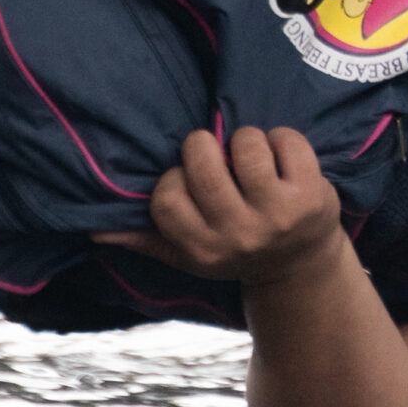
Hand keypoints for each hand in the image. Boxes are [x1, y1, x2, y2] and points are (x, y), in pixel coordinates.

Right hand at [93, 127, 346, 288]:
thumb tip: (95, 229)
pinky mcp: (312, 195)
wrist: (301, 269)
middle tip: (216, 156)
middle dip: (204, 147)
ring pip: (246, 145)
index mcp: (204, 248)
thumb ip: (146, 239)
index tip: (190, 182)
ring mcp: (279, 215)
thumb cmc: (235, 250)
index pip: (166, 197)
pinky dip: (282, 138)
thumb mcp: (190, 255)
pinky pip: (287, 140)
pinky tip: (282, 158)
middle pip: (203, 164)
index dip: (175, 178)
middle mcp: (240, 235)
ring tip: (251, 157)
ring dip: (245, 139)